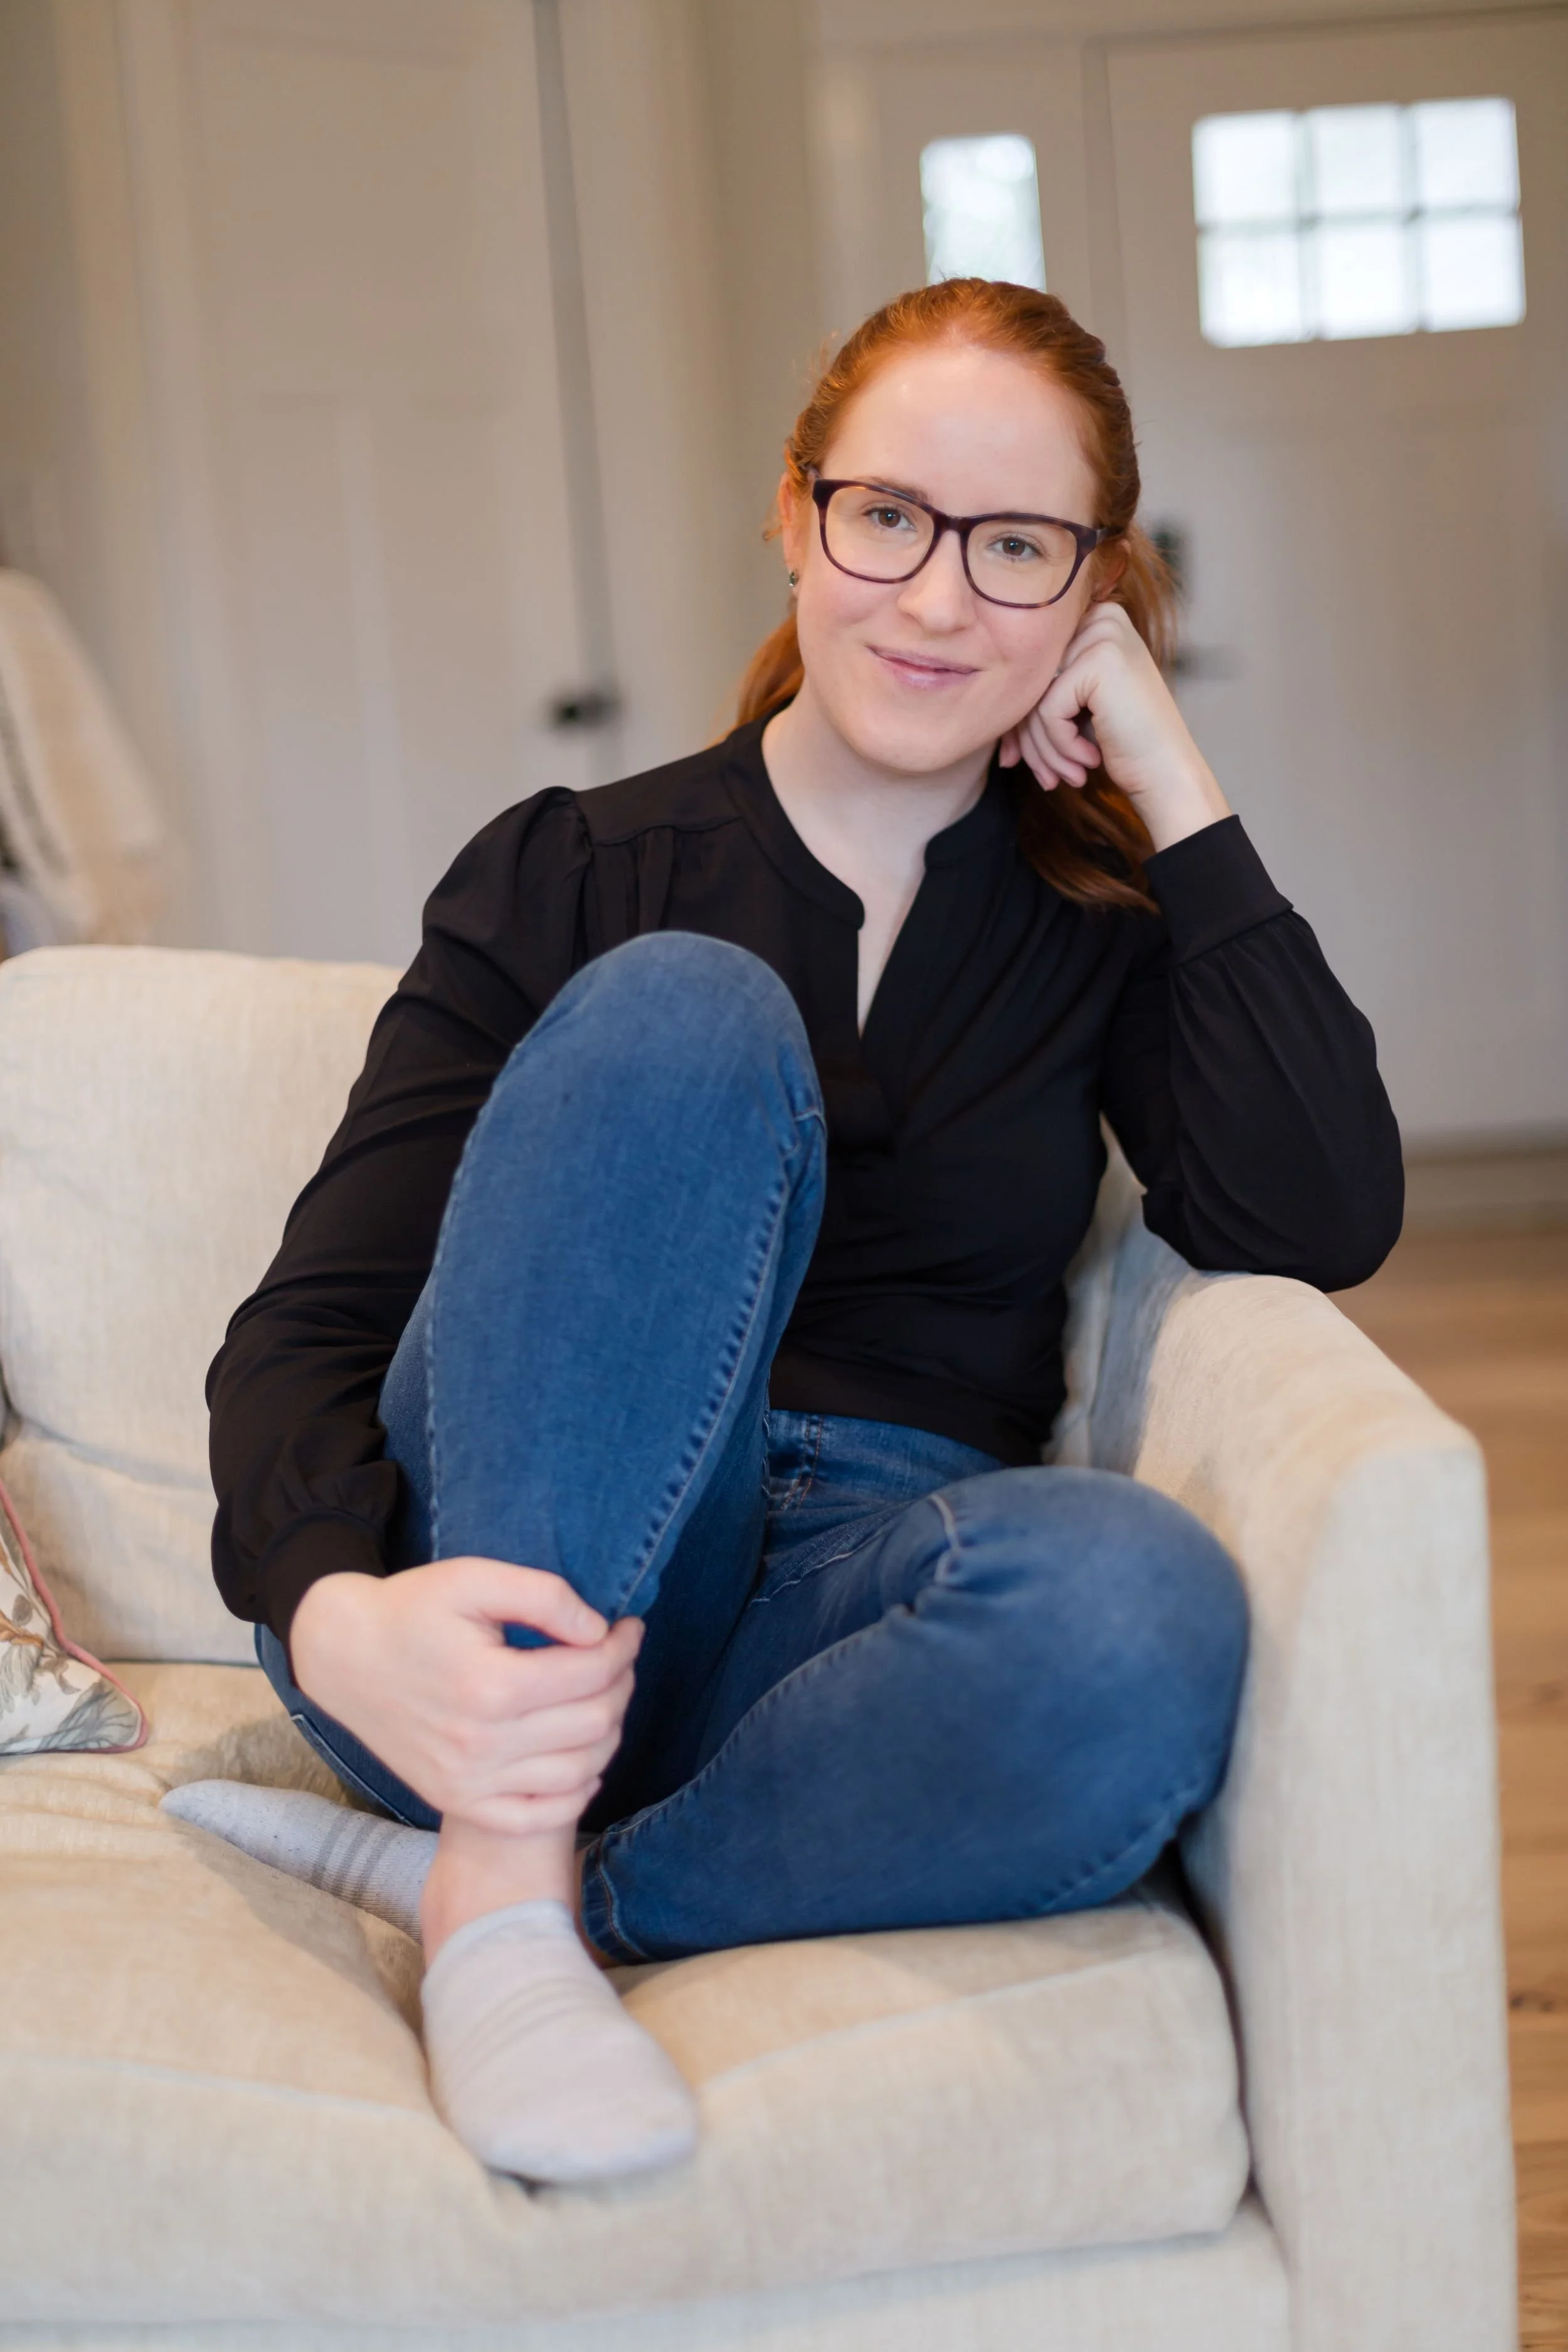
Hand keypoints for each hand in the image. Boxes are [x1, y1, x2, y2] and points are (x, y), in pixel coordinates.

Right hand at [288, 1560, 642, 1833]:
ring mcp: (468, 1782)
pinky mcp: (456, 1801)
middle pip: (593, 1723)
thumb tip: (599, 1631)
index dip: (623, 1647)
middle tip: (619, 1659)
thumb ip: (544, 1596)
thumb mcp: (474, 1578)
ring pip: (578, 1772)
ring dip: (608, 1734)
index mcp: (490, 1685)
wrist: (343, 1655)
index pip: (591, 1673)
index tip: (628, 1627)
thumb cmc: (411, 1609)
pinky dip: (575, 1794)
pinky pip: (537, 1816)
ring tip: (603, 1699)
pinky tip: (582, 1761)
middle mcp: (481, 1744)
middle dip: (621, 1684)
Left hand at [999, 600, 1231, 851]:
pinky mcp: (1100, 660)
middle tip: (1045, 777)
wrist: (1167, 773)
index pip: (1031, 667)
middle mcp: (1101, 618)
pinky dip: (1061, 745)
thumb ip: (1038, 692)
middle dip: (1028, 738)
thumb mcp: (1075, 707)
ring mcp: (1103, 635)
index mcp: (1094, 620)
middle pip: (1030, 680)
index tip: (1017, 760)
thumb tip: (984, 713)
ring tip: (1065, 775)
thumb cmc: (1123, 743)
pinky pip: (1048, 709)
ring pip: (1034, 697)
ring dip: (1044, 749)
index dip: (1017, 718)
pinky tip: (1088, 761)